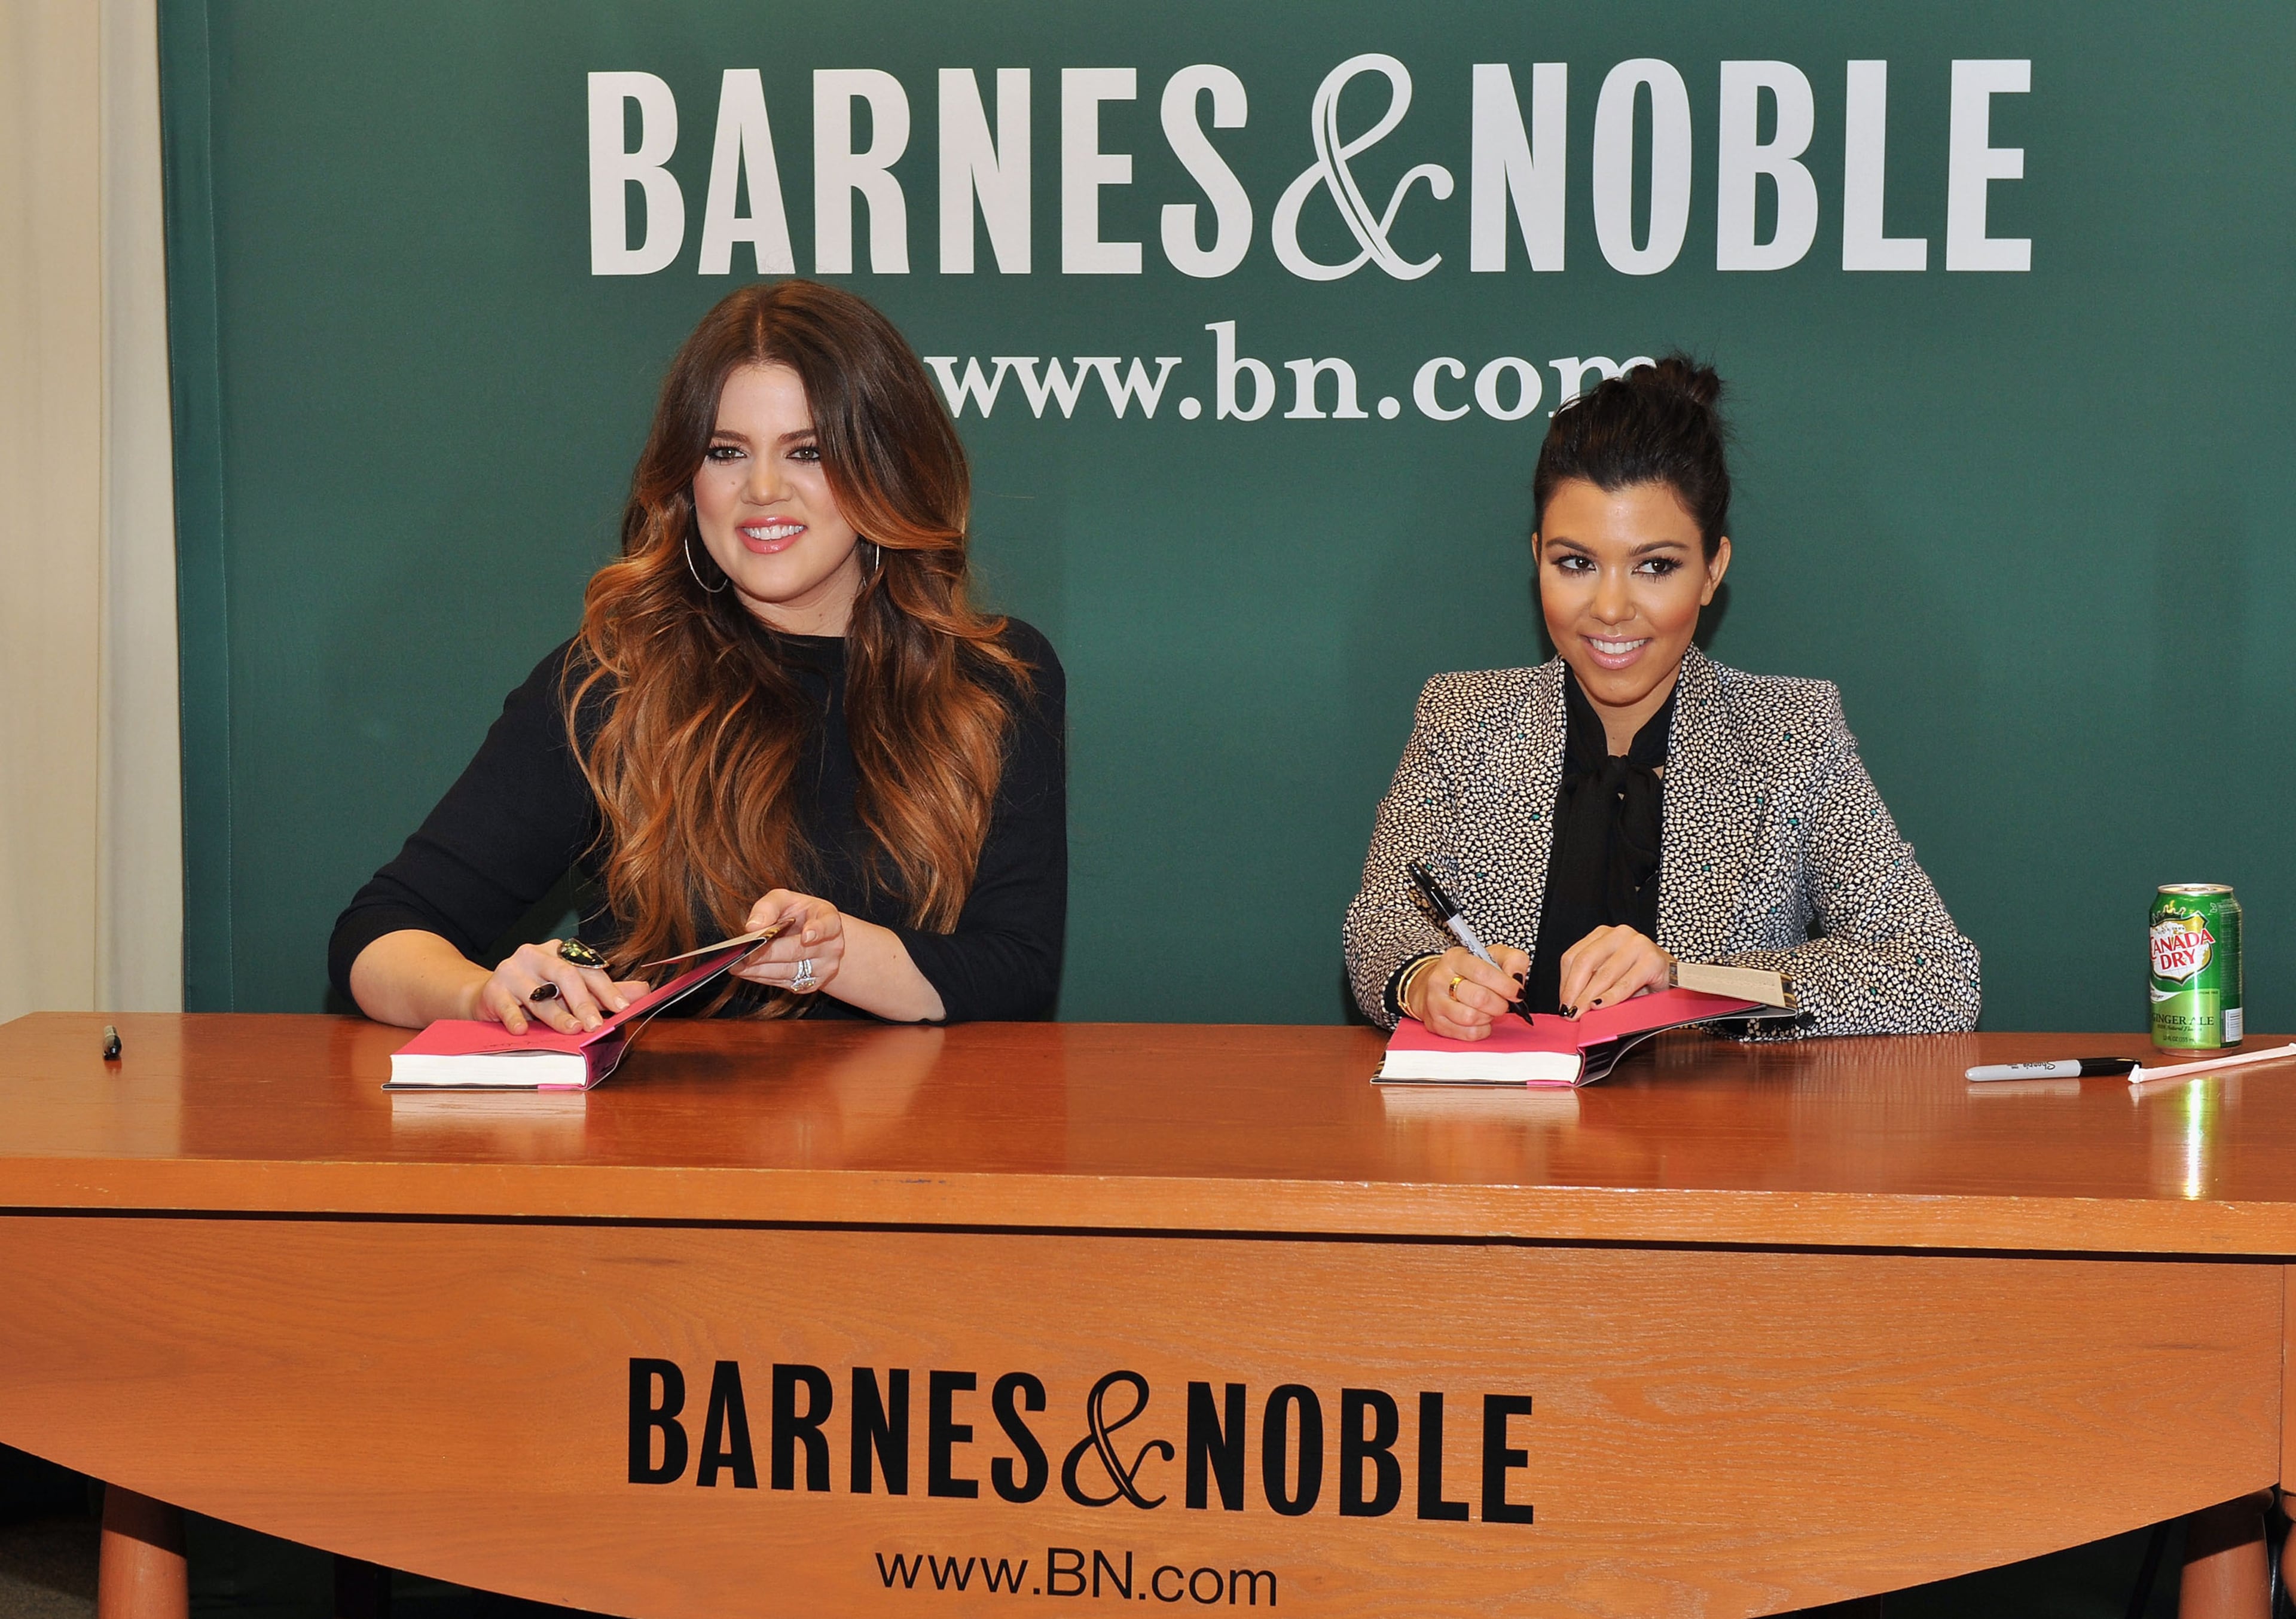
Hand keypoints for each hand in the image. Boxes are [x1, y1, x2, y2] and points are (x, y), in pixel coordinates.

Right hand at [474, 941, 647, 1035]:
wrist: (489, 994)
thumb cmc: (537, 991)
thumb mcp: (571, 989)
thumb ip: (605, 990)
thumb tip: (644, 991)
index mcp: (559, 952)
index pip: (587, 968)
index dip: (606, 988)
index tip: (621, 1008)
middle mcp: (535, 955)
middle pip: (564, 976)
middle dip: (583, 1002)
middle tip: (596, 1025)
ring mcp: (512, 971)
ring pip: (538, 993)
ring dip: (556, 1014)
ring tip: (571, 1030)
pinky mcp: (493, 990)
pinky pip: (506, 1005)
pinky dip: (515, 1017)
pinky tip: (523, 1030)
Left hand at [732, 890, 844, 994]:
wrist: (816, 937)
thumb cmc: (799, 915)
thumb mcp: (785, 900)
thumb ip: (769, 906)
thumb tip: (752, 927)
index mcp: (829, 920)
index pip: (827, 926)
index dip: (817, 931)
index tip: (806, 936)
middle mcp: (831, 947)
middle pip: (797, 952)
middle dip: (768, 953)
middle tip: (744, 953)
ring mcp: (823, 969)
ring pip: (787, 971)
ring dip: (759, 968)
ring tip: (736, 963)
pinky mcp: (810, 985)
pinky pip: (783, 983)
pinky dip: (761, 977)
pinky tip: (744, 970)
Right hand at [1406, 944, 1529, 1041]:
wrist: (1440, 985)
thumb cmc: (1471, 971)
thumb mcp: (1494, 956)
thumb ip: (1513, 961)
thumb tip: (1517, 979)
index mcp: (1454, 958)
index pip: (1482, 972)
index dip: (1505, 985)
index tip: (1517, 992)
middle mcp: (1440, 979)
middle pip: (1479, 998)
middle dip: (1500, 1004)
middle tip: (1503, 1002)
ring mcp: (1435, 1003)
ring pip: (1471, 1018)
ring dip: (1489, 1017)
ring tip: (1489, 1010)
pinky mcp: (1437, 1023)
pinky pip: (1468, 1033)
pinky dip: (1482, 1029)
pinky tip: (1480, 1020)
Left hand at [1555, 926, 1673, 1017]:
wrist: (1672, 977)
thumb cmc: (1638, 978)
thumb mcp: (1608, 976)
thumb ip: (1589, 983)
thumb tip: (1567, 1006)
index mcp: (1603, 935)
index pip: (1573, 956)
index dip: (1565, 983)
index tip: (1563, 1004)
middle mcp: (1619, 934)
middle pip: (1585, 962)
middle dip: (1575, 991)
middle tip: (1569, 1013)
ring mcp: (1637, 944)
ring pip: (1604, 973)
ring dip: (1589, 997)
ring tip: (1582, 1013)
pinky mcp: (1653, 959)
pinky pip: (1626, 982)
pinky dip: (1611, 997)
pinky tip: (1601, 1006)